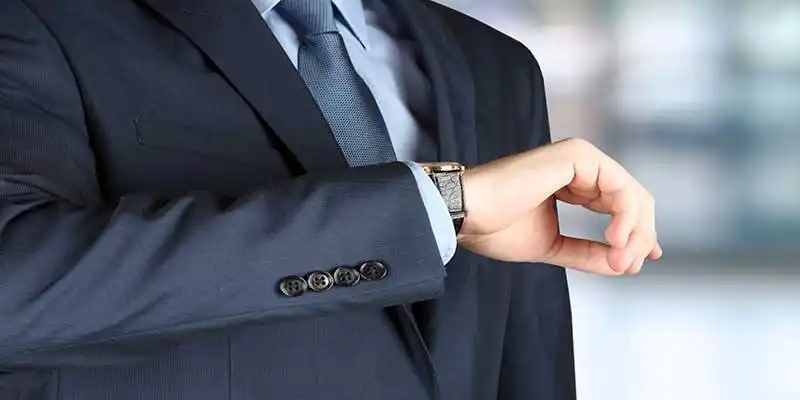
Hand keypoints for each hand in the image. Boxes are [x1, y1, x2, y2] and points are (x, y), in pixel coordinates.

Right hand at [459, 138, 661, 274]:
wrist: (469, 214)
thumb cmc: (495, 226)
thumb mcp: (553, 246)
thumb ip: (587, 253)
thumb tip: (624, 263)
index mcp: (571, 181)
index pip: (617, 205)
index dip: (635, 234)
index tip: (637, 262)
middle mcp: (579, 165)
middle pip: (632, 201)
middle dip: (638, 238)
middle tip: (627, 266)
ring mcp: (580, 157)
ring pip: (632, 195)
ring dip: (635, 233)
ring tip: (622, 259)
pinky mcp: (579, 156)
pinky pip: (621, 188)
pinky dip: (627, 218)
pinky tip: (616, 240)